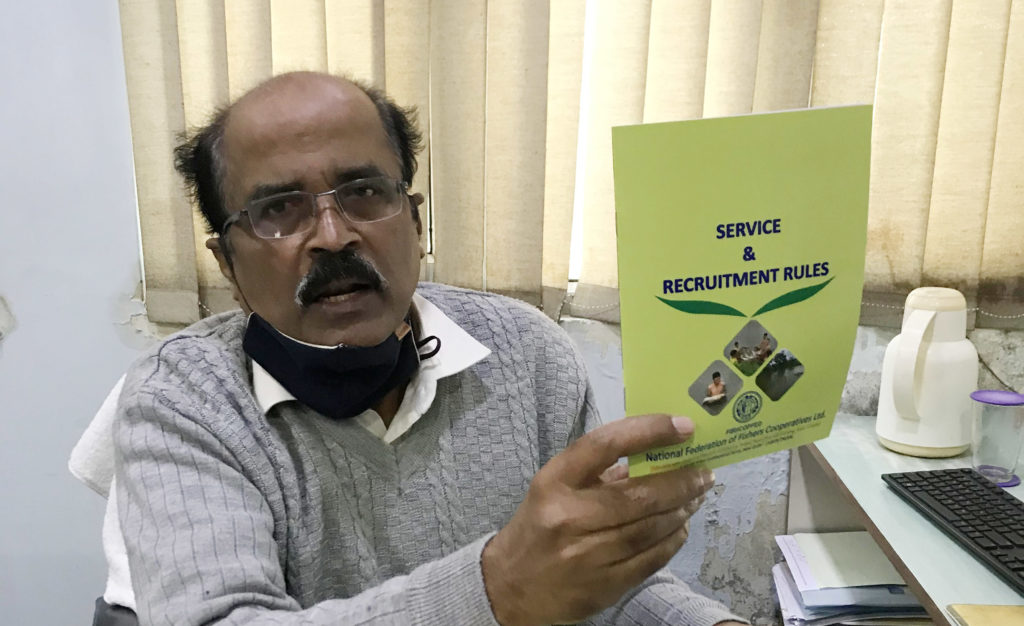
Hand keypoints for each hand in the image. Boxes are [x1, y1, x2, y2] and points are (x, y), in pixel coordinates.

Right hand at [481, 414, 713, 625]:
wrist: (510, 587)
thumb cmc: (539, 526)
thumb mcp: (555, 487)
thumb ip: (599, 471)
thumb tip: (656, 450)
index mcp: (555, 482)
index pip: (606, 445)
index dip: (649, 431)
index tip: (683, 427)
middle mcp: (569, 517)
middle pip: (639, 493)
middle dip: (681, 480)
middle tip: (704, 472)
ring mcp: (587, 555)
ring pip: (651, 528)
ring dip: (682, 509)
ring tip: (697, 496)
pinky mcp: (603, 586)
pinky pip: (650, 560)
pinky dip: (672, 540)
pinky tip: (681, 527)